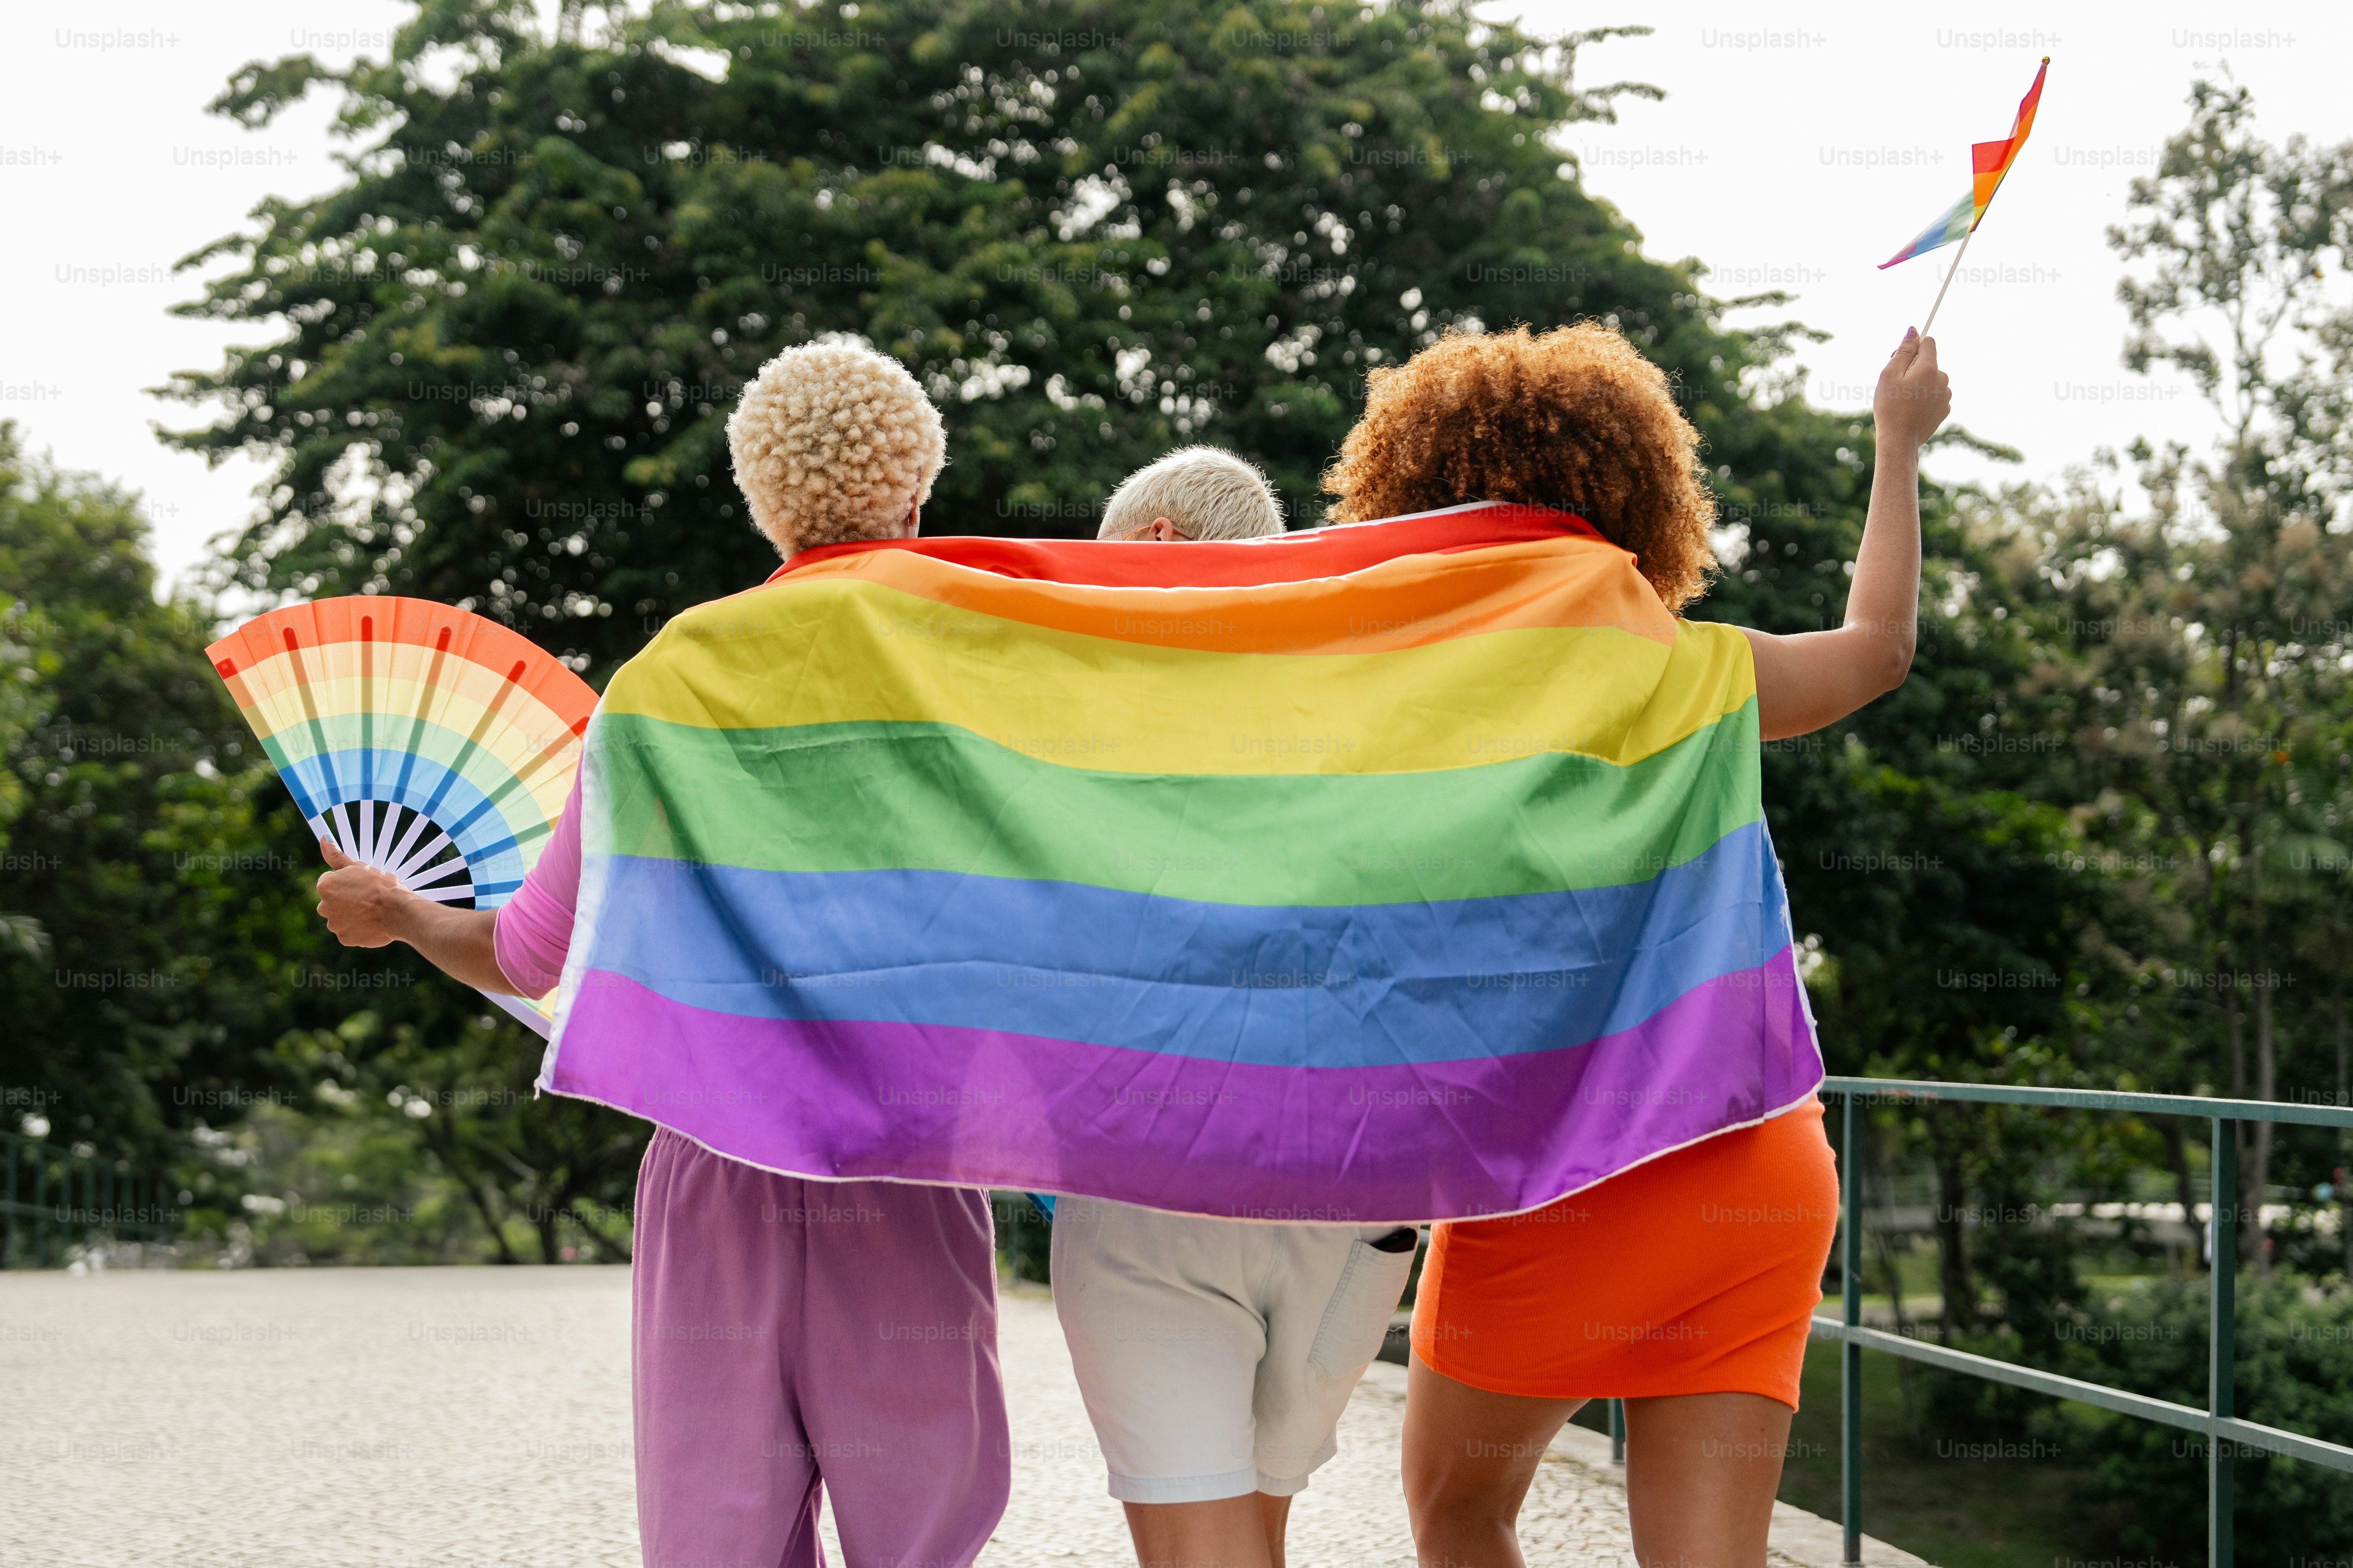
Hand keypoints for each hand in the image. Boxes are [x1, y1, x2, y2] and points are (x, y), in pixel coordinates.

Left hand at [315, 839, 410, 947]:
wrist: (398, 911)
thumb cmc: (380, 886)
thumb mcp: (358, 866)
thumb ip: (337, 856)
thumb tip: (324, 839)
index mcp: (325, 886)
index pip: (329, 882)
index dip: (346, 883)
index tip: (360, 885)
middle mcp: (323, 906)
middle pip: (333, 901)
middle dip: (346, 900)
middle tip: (367, 898)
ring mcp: (334, 924)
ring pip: (341, 918)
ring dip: (352, 915)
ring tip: (372, 911)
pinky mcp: (345, 938)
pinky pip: (350, 932)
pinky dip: (358, 929)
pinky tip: (372, 922)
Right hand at [1872, 328, 1949, 452]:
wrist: (1899, 441)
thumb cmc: (1890, 407)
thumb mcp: (1890, 374)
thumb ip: (1903, 351)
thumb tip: (1914, 331)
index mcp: (1929, 367)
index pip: (1928, 342)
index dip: (1912, 347)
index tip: (1900, 358)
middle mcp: (1942, 379)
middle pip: (1929, 362)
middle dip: (1913, 367)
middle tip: (1895, 384)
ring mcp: (1946, 395)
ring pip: (1931, 379)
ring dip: (1919, 384)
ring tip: (1903, 400)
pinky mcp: (1944, 409)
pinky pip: (1934, 395)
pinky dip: (1924, 398)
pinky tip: (1911, 409)